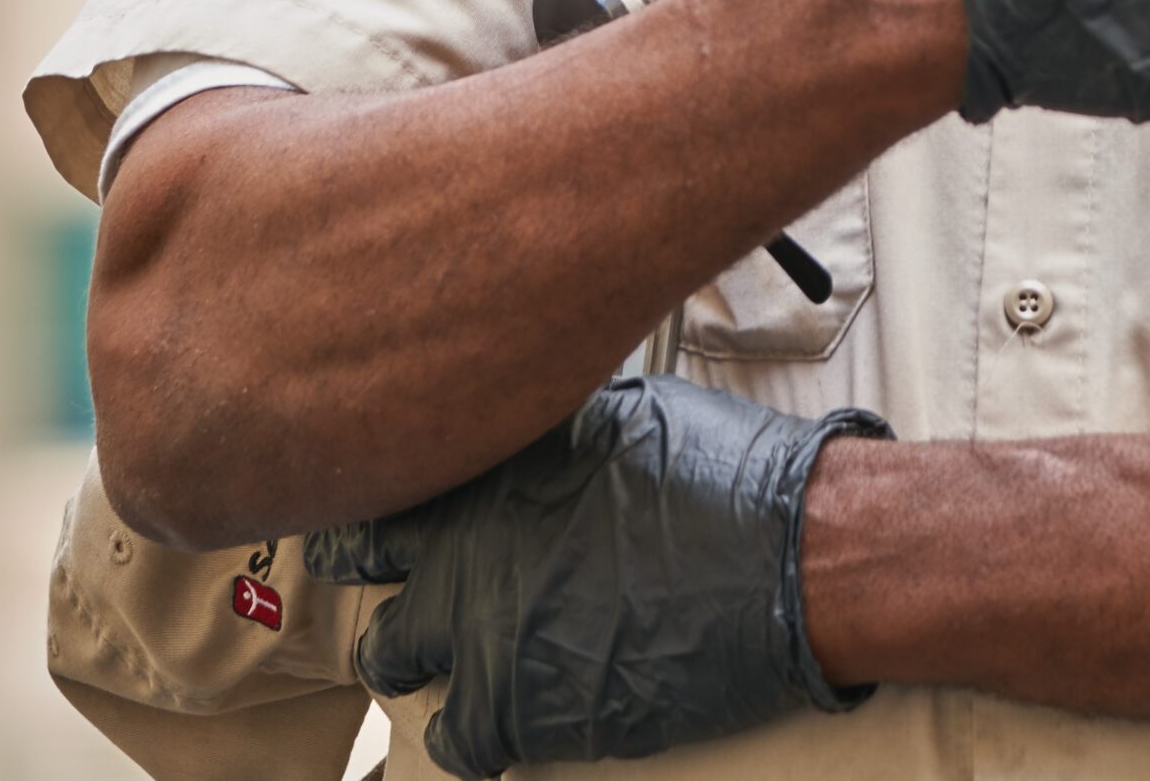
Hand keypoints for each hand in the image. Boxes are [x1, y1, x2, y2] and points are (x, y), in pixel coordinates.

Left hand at [305, 376, 889, 778]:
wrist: (787, 558)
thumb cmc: (730, 480)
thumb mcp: (632, 412)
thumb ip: (558, 428)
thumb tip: (540, 427)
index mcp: (496, 454)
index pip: (390, 466)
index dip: (380, 485)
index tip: (384, 502)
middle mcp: (467, 534)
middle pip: (362, 558)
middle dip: (376, 569)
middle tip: (409, 577)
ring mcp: (480, 623)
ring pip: (387, 654)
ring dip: (415, 653)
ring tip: (454, 653)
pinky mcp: (512, 704)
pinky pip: (452, 736)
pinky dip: (466, 733)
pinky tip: (497, 719)